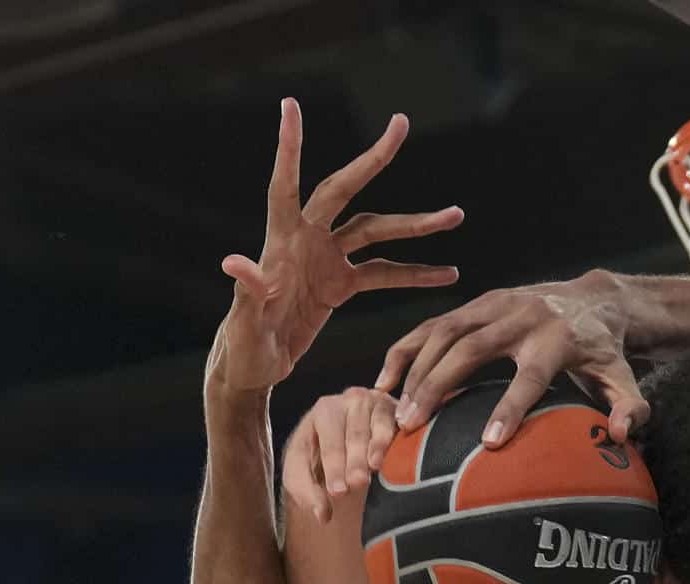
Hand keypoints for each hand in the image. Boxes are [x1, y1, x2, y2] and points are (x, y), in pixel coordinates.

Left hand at [211, 99, 462, 394]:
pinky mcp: (340, 284)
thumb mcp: (244, 325)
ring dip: (415, 224)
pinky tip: (447, 274)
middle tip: (401, 125)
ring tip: (456, 216)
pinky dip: (414, 273)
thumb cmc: (241, 348)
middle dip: (374, 159)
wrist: (252, 370)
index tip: (291, 106)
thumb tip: (233, 262)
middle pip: (345, 190)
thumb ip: (246, 292)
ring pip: (376, 230)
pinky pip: (384, 271)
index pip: (285, 186)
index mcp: (279, 243)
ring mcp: (326, 259)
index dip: (290, 147)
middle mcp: (305, 240)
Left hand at [282, 388, 398, 523]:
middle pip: (353, 433)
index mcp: (323, 411)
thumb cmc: (322, 458)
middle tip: (356, 484)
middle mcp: (350, 401)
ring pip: (376, 427)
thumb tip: (323, 515)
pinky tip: (391, 456)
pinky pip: (394, 424)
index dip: (333, 466)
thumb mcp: (304, 474)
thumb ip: (308, 493)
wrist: (347, 444)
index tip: (338, 491)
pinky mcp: (397, 409)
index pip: (329, 440)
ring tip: (373, 470)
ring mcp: (375, 402)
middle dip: (354, 460)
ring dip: (374, 450)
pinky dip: (391, 441)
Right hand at [373, 269, 648, 447]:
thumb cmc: (604, 351)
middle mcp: (521, 316)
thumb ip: (629, 406)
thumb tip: (622, 435)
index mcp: (557, 339)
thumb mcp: (623, 378)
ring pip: (444, 331)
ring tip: (395, 413)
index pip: (530, 375)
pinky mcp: (475, 302)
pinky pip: (432, 324)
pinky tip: (382, 382)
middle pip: (472, 349)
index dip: (510, 407)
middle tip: (411, 427)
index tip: (488, 442)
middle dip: (438, 385)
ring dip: (415, 370)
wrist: (593, 299)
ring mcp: (493, 304)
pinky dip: (405, 350)